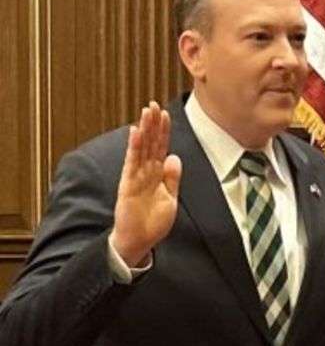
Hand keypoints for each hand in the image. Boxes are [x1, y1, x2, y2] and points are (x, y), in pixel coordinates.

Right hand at [110, 102, 181, 267]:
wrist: (139, 241)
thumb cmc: (153, 223)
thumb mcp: (170, 199)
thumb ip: (172, 179)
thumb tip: (175, 157)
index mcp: (157, 175)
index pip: (160, 148)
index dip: (163, 132)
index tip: (165, 114)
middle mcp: (146, 172)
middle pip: (150, 143)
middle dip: (153, 124)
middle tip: (154, 104)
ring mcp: (136, 176)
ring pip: (141, 148)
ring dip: (144, 129)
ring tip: (146, 111)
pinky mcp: (128, 183)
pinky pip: (131, 162)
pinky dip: (134, 147)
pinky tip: (136, 132)